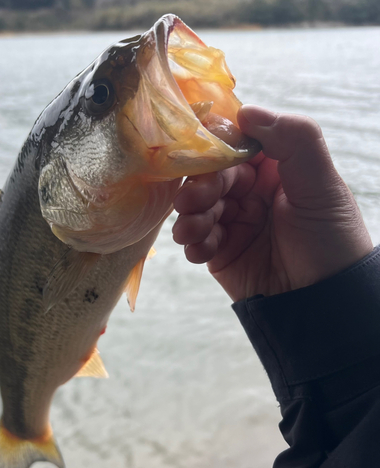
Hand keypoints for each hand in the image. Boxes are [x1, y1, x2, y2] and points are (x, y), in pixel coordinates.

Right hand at [172, 105, 372, 301]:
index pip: (237, 145)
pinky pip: (197, 240)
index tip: (200, 151)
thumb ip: (294, 140)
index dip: (217, 146)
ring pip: (197, 207)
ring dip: (190, 216)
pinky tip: (201, 252)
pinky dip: (193, 243)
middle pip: (211, 176)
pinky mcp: (220, 250)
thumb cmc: (331, 240)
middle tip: (192, 201)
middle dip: (199, 187)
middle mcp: (252, 191)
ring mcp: (234, 221)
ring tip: (191, 232)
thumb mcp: (322, 185)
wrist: (322, 302)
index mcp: (276, 168)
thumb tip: (245, 111)